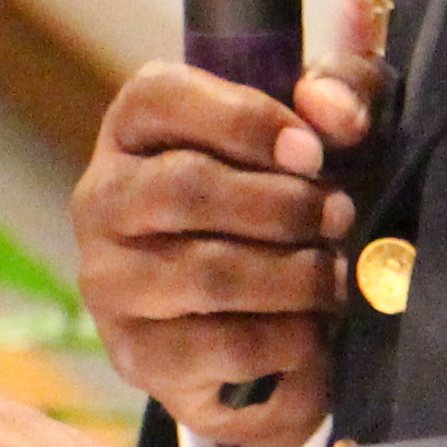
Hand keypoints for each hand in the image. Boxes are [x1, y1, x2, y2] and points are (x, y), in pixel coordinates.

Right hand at [73, 0, 393, 446]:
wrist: (264, 320)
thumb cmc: (290, 199)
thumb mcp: (325, 129)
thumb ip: (344, 91)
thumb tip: (334, 112)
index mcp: (136, 127)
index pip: (162, 97)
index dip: (246, 119)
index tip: (314, 152)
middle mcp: (103, 199)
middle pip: (186, 187)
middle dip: (284, 206)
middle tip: (340, 218)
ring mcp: (110, 282)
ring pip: (207, 273)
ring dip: (295, 276)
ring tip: (336, 278)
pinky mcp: (137, 356)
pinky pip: (222, 348)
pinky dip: (288, 341)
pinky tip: (315, 332)